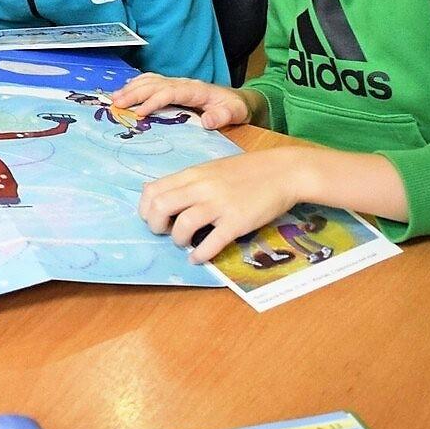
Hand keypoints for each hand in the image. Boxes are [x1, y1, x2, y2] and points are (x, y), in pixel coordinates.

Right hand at [110, 74, 249, 129]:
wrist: (236, 100)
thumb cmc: (234, 107)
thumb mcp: (235, 113)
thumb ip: (223, 116)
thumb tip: (208, 121)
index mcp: (194, 90)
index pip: (169, 93)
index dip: (153, 101)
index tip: (139, 113)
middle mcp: (182, 83)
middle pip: (154, 85)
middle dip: (134, 93)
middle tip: (117, 104)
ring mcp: (176, 83)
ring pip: (150, 81)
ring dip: (131, 88)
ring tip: (114, 97)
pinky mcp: (172, 86)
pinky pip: (151, 81)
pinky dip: (136, 84)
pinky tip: (126, 90)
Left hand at [138, 149, 310, 262]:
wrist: (283, 171)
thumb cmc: (248, 171)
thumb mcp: (212, 170)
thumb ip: (191, 182)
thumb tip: (169, 199)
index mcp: (192, 174)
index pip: (153, 190)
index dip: (146, 208)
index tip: (153, 218)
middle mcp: (201, 188)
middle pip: (160, 206)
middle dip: (155, 225)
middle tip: (164, 232)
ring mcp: (219, 205)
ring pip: (183, 224)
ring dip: (177, 239)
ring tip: (184, 243)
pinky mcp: (237, 221)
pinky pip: (212, 242)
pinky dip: (200, 254)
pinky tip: (198, 258)